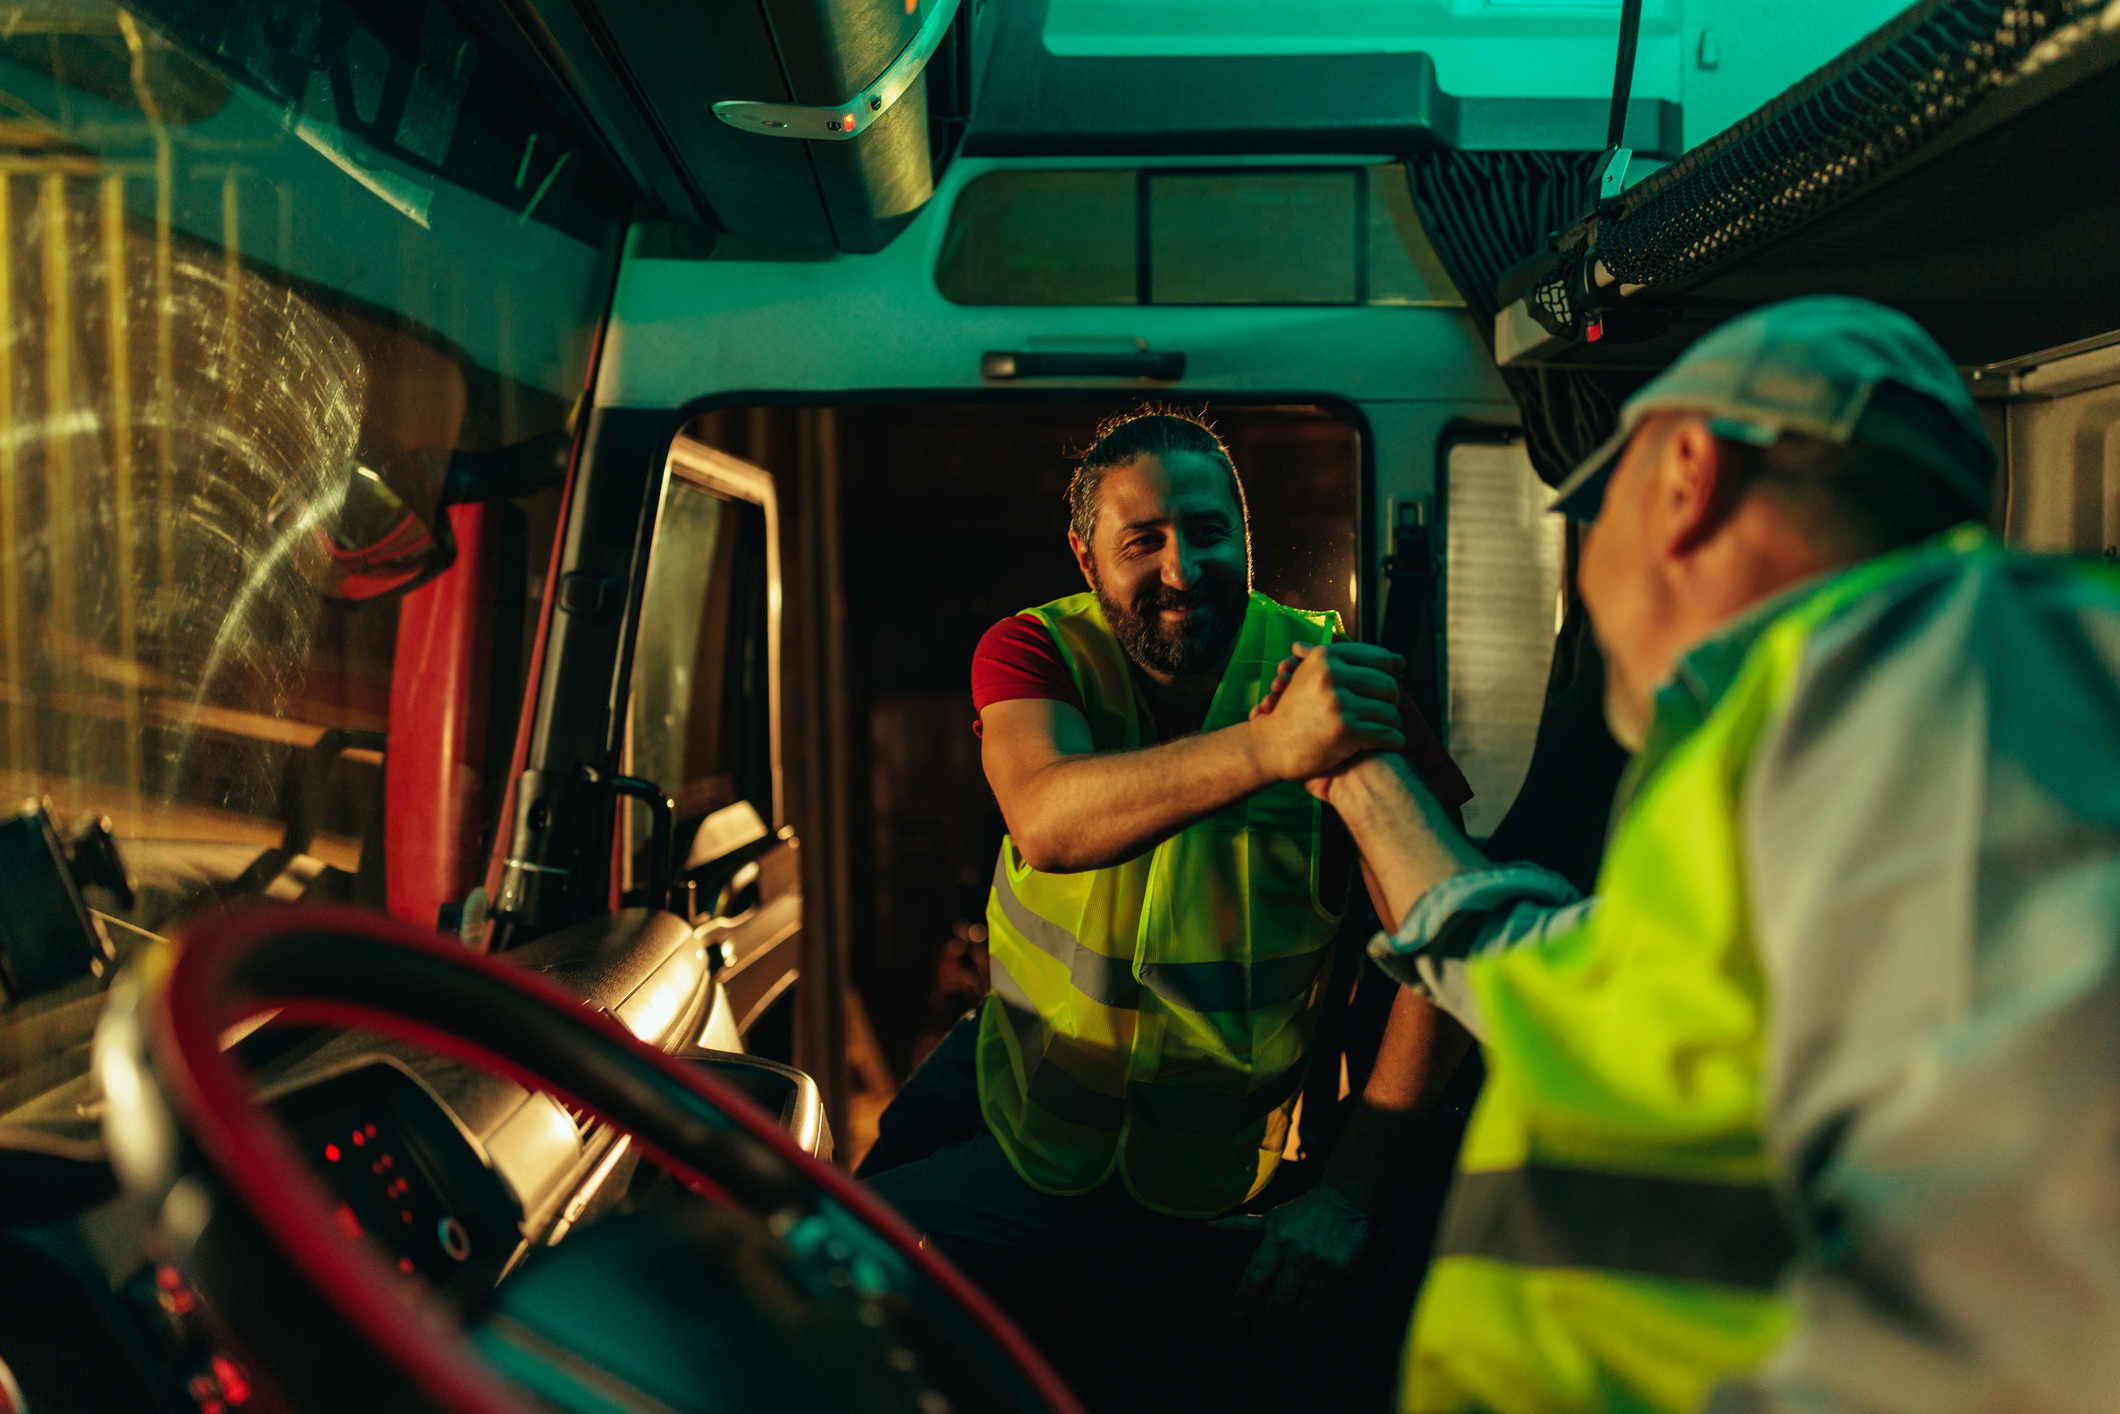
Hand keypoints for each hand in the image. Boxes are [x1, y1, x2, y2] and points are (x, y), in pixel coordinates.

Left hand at [1218, 1180, 1371, 1335]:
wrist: (1343, 1199)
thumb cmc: (1302, 1210)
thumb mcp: (1272, 1217)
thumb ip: (1241, 1227)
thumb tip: (1209, 1227)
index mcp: (1276, 1240)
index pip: (1254, 1277)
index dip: (1243, 1298)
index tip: (1237, 1313)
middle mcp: (1298, 1254)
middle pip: (1279, 1297)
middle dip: (1266, 1318)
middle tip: (1259, 1329)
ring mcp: (1321, 1263)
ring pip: (1305, 1303)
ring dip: (1295, 1322)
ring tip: (1289, 1331)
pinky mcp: (1342, 1268)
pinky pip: (1328, 1297)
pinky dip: (1320, 1309)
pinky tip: (1313, 1316)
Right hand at [1246, 642, 1403, 782]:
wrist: (1269, 745)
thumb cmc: (1295, 712)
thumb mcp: (1311, 675)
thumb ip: (1353, 665)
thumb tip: (1400, 660)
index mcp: (1325, 657)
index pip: (1379, 657)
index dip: (1390, 670)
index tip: (1392, 680)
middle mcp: (1332, 676)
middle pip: (1388, 685)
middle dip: (1391, 701)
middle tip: (1386, 711)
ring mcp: (1338, 703)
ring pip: (1390, 711)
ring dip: (1392, 723)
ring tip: (1386, 728)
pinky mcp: (1345, 730)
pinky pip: (1387, 734)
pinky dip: (1393, 741)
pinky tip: (1391, 743)